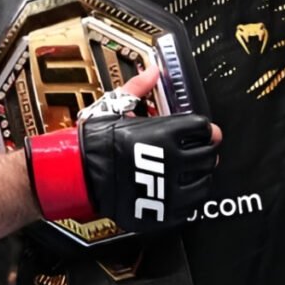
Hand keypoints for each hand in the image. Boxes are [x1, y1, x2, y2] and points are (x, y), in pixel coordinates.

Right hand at [25, 66, 221, 232]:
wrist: (76, 172)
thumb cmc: (95, 141)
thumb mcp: (116, 107)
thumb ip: (139, 88)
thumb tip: (153, 71)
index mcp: (166, 133)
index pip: (203, 129)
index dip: (204, 128)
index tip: (202, 130)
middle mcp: (171, 161)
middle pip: (208, 155)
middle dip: (206, 151)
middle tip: (201, 150)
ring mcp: (167, 189)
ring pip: (203, 183)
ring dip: (201, 176)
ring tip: (192, 172)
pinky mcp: (160, 213)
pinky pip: (189, 208)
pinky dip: (189, 201)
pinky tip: (180, 193)